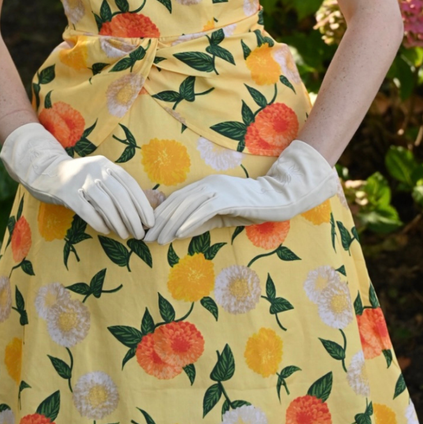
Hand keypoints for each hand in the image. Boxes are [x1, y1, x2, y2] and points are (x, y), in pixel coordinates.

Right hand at [0, 122, 155, 239]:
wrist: (45, 172)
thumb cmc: (78, 179)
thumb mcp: (98, 175)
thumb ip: (115, 187)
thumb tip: (139, 211)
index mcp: (106, 164)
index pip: (130, 185)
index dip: (142, 204)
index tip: (150, 221)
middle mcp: (95, 169)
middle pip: (120, 195)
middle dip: (133, 217)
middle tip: (140, 233)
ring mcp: (80, 179)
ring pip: (106, 204)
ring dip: (119, 222)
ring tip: (125, 235)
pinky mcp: (67, 192)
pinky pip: (86, 210)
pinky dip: (98, 222)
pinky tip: (106, 231)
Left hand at [143, 138, 338, 244]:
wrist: (276, 199)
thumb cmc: (249, 208)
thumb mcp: (220, 215)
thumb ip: (200, 221)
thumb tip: (178, 232)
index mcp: (203, 185)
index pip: (176, 200)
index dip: (160, 216)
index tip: (147, 232)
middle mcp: (206, 184)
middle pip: (177, 202)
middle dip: (160, 221)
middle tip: (146, 239)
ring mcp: (216, 189)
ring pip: (186, 206)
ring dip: (170, 224)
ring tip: (158, 240)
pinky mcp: (227, 197)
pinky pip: (204, 210)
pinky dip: (189, 221)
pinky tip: (179, 232)